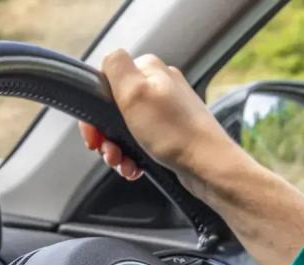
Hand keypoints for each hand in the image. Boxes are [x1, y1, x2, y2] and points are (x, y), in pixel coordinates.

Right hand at [81, 48, 303, 264]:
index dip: (95, 110)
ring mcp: (166, 111)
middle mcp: (159, 86)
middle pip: (113, 109)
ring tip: (123, 164)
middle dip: (105, 135)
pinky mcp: (171, 133)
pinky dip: (133, 157)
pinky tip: (135, 168)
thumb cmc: (174, 134)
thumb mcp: (135, 93)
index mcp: (150, 71)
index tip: (95, 132)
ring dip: (118, 150)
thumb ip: (115, 67)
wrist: (209, 167)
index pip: (106, 82)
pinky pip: (140, 143)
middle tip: (108, 152)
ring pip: (125, 129)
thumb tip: (108, 57)